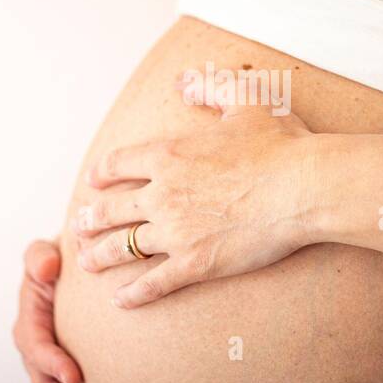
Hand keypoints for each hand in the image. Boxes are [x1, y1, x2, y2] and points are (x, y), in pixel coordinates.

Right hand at [12, 238, 98, 382]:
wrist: (78, 272)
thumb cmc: (62, 260)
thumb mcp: (45, 251)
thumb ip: (39, 256)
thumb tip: (46, 267)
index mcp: (30, 319)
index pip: (36, 345)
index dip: (52, 363)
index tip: (75, 376)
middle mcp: (35, 347)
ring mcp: (48, 366)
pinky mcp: (64, 376)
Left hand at [75, 97, 316, 307]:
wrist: (304, 187)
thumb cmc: (281, 144)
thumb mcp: (245, 100)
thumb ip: (211, 88)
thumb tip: (184, 81)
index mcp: (169, 154)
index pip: (118, 163)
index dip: (102, 173)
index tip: (94, 181)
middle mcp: (162, 194)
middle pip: (111, 209)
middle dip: (91, 219)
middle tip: (78, 227)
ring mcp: (176, 232)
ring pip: (123, 247)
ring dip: (100, 256)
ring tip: (87, 262)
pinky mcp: (195, 264)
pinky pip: (154, 282)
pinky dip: (134, 293)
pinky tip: (121, 300)